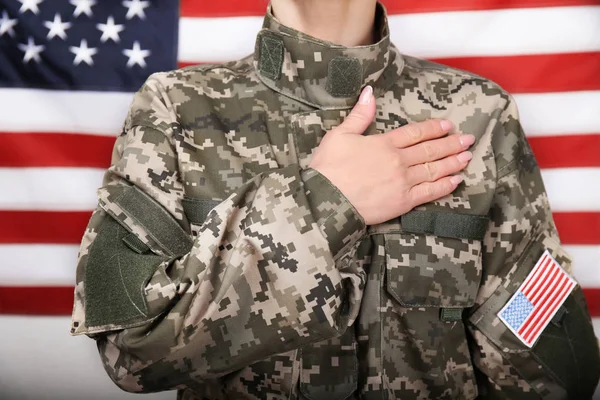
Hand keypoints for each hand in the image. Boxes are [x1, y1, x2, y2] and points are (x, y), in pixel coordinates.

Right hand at [309, 85, 473, 224]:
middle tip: (468, 139)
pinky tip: (456, 180)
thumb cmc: (328, 168)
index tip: (447, 125)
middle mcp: (398, 161)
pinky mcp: (403, 202)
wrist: (326, 200)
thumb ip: (359, 115)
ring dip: (453, 162)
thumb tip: (369, 92)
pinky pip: (430, 192)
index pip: (415, 133)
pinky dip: (445, 186)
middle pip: (430, 150)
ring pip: (434, 169)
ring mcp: (403, 182)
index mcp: (384, 143)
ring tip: (467, 156)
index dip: (433, 128)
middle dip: (451, 144)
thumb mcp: (339, 135)